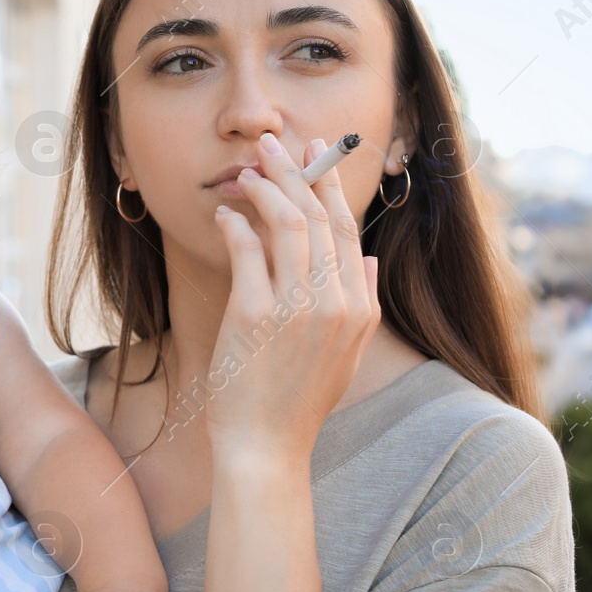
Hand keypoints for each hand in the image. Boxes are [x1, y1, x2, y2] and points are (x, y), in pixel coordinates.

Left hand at [206, 133, 381, 457]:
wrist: (266, 447)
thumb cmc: (297, 403)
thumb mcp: (347, 355)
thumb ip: (363, 303)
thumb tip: (366, 258)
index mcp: (358, 307)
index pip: (346, 230)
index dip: (328, 188)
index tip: (313, 157)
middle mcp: (334, 302)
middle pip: (317, 217)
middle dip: (295, 172)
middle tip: (273, 144)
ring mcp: (296, 307)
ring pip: (286, 224)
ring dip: (264, 188)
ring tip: (246, 170)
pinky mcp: (255, 316)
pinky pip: (248, 251)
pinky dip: (235, 225)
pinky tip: (225, 213)